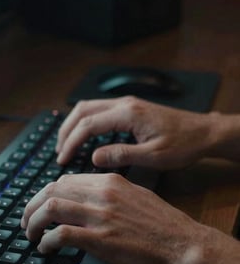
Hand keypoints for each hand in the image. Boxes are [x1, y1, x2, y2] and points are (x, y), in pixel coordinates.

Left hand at [21, 173, 204, 263]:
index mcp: (109, 180)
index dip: (46, 194)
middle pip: (51, 190)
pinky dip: (47, 241)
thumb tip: (84, 197)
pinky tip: (46, 248)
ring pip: (50, 208)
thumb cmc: (162, 223)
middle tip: (26, 221)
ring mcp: (100, 216)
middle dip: (32, 206)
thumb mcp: (135, 195)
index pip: (65, 180)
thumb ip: (109, 192)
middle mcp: (101, 193)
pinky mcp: (101, 240)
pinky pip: (61, 234)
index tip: (41, 207)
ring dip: (33, 222)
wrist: (183, 244)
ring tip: (30, 235)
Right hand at [56, 97, 215, 169]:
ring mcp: (127, 103)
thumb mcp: (154, 156)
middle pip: (82, 110)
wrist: (204, 132)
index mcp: (128, 114)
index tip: (63, 160)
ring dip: (74, 124)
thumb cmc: (184, 144)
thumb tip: (93, 157)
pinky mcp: (130, 108)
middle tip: (59, 152)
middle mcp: (124, 104)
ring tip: (66, 145)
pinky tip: (84, 137)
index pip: (88, 125)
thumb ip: (122, 155)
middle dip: (66, 131)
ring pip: (89, 107)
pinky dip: (86, 122)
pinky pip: (99, 110)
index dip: (71, 142)